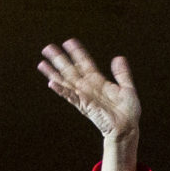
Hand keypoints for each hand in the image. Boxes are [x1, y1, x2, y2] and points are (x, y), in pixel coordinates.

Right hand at [38, 40, 140, 170]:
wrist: (128, 128)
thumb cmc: (128, 112)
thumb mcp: (127, 88)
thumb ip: (122, 74)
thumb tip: (118, 58)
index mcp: (98, 82)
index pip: (85, 63)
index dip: (77, 53)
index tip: (69, 42)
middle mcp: (88, 88)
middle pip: (70, 70)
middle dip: (59, 59)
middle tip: (47, 48)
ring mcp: (84, 96)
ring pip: (66, 81)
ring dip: (54, 72)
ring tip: (42, 63)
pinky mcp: (84, 105)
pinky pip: (70, 96)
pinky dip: (60, 90)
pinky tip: (51, 83)